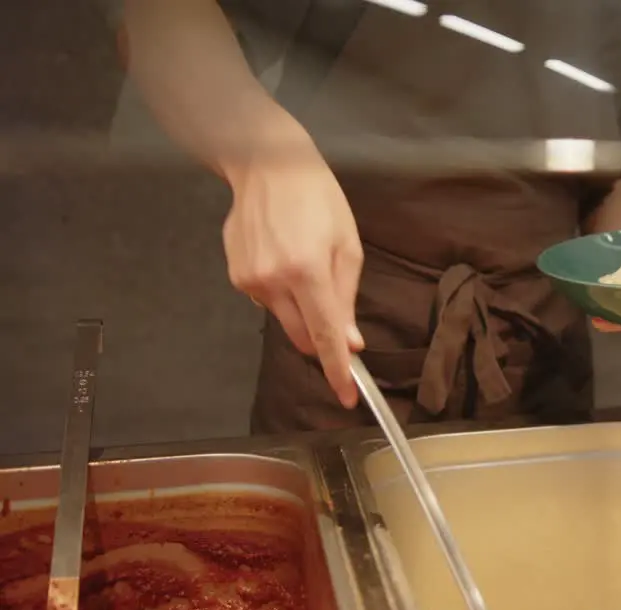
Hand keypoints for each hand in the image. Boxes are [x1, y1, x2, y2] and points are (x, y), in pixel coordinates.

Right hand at [224, 137, 364, 407]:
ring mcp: (249, 280)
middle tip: (336, 321)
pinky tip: (283, 259)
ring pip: (283, 320)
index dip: (337, 370)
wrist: (266, 166)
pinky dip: (281, 293)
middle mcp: (274, 281)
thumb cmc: (318, 200)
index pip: (326, 335)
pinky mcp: (235, 276)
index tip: (347, 397)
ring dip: (300, 310)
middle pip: (301, 337)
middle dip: (321, 340)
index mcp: (308, 272)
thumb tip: (349, 342)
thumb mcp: (347, 244)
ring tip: (305, 265)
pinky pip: (267, 301)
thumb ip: (346, 297)